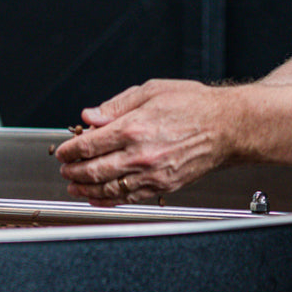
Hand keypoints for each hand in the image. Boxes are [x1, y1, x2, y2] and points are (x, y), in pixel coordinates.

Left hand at [53, 80, 240, 204]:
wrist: (227, 127)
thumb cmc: (194, 106)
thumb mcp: (151, 91)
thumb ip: (116, 106)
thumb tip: (90, 116)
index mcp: (134, 128)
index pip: (89, 144)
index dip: (70, 150)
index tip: (63, 150)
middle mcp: (140, 155)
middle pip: (94, 170)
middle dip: (73, 171)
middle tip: (64, 169)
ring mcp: (151, 175)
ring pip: (108, 188)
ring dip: (85, 189)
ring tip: (74, 186)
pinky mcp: (162, 187)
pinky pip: (128, 198)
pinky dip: (108, 200)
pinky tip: (98, 198)